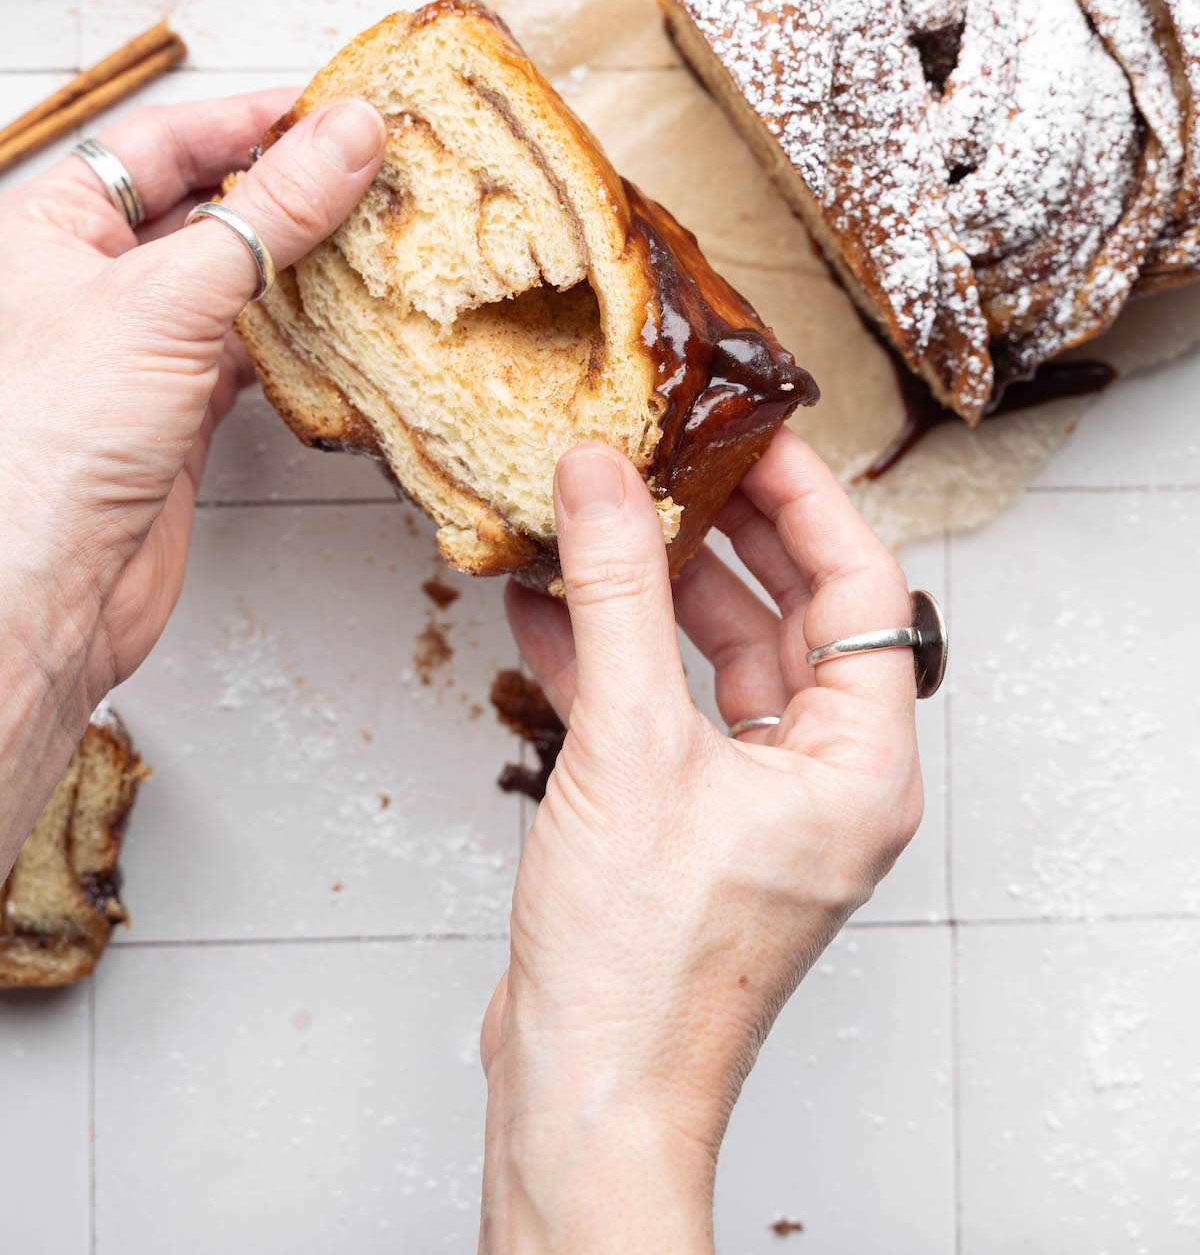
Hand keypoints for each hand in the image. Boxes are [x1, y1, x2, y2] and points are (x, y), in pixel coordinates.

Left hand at [0, 89, 384, 873]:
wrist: (41, 592)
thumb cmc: (51, 436)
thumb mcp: (169, 294)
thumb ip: (270, 212)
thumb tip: (350, 132)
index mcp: (51, 226)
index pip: (163, 142)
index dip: (252, 118)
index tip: (338, 106)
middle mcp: (89, 280)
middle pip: (206, 207)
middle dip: (290, 187)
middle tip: (379, 168)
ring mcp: (136, 349)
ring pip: (235, 282)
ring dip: (304, 263)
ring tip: (382, 234)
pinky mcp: (175, 414)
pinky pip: (250, 351)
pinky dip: (302, 335)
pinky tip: (350, 320)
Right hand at [479, 430, 922, 1252]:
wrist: (584, 1095)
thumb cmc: (641, 967)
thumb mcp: (630, 750)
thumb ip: (618, 596)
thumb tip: (605, 476)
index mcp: (856, 765)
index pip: (861, 588)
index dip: (807, 498)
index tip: (748, 432)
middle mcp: (821, 780)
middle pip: (790, 615)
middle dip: (721, 535)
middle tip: (667, 460)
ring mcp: (755, 804)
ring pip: (718, 661)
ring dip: (651, 596)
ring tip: (594, 522)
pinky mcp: (689, 825)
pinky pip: (663, 713)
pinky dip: (610, 661)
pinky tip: (544, 613)